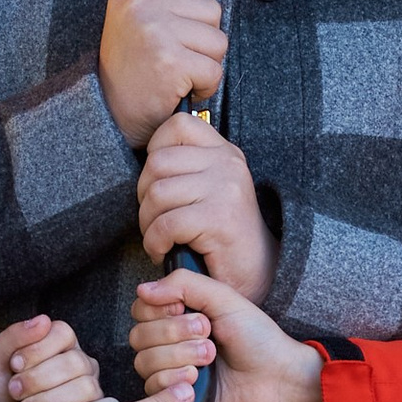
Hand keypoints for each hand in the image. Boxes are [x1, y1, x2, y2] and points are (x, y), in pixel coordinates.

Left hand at [0, 315, 103, 401]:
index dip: (37, 350)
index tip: (14, 366)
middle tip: (15, 392)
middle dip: (38, 379)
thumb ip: (13, 337)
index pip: (63, 333)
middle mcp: (78, 363)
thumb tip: (42, 320)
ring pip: (86, 387)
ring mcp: (90, 390)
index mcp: (57, 344)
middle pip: (74, 362)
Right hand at [99, 0, 226, 147]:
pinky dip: (204, 86)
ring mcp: (156, 32)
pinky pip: (214, 70)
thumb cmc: (127, 67)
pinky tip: (181, 87)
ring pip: (218, 41)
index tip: (183, 20)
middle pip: (212, 9)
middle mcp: (141, 5)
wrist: (108, 113)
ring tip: (178, 72)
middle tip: (175, 54)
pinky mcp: (170, 63)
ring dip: (205, 64)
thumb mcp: (131, 13)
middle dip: (203, 38)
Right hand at [132, 270, 325, 401]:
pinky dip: (176, 380)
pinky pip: (153, 387)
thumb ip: (184, 284)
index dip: (161, 310)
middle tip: (209, 336)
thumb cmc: (256, 337)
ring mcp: (172, 371)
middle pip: (139, 335)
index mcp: (179, 316)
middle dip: (175, 334)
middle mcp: (170, 343)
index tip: (191, 311)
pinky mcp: (175, 398)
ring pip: (144, 361)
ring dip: (179, 357)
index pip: (141, 309)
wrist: (277, 379)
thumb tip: (143, 289)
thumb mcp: (224, 298)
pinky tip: (199, 381)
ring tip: (210, 358)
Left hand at [137, 110, 274, 298]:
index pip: (177, 125)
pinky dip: (155, 243)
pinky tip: (163, 252)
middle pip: (157, 162)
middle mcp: (228, 163)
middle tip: (154, 221)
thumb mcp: (210, 189)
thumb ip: (187, 167)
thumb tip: (147, 158)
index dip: (155, 151)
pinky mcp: (219, 219)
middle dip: (144, 196)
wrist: (257, 275)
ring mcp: (226, 189)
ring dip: (147, 224)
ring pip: (157, 194)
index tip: (158, 182)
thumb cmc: (223, 237)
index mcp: (225, 152)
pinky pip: (165, 224)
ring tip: (159, 238)